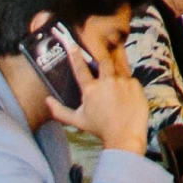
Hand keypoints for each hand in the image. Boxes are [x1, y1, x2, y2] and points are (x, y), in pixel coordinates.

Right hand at [60, 27, 150, 153]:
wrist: (124, 137)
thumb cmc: (100, 129)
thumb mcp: (77, 121)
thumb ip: (60, 110)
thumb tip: (47, 101)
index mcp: (91, 89)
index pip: (80, 68)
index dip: (75, 55)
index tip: (73, 46)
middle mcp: (106, 82)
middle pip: (104, 61)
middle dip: (103, 59)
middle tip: (104, 61)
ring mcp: (122, 82)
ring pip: (120, 67)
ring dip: (117, 67)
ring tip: (118, 71)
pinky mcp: (135, 85)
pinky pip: (131, 79)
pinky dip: (128, 84)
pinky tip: (127, 94)